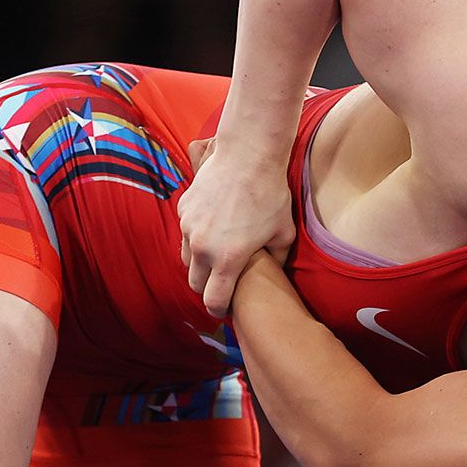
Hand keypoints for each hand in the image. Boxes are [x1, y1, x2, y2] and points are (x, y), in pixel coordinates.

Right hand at [177, 123, 297, 317]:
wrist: (248, 156)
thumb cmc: (271, 196)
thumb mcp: (283, 234)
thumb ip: (276, 261)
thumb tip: (271, 275)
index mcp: (227, 260)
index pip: (214, 300)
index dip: (219, 309)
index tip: (224, 310)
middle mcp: (202, 247)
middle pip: (195, 283)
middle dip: (206, 288)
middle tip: (220, 283)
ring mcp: (188, 227)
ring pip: (186, 258)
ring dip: (198, 263)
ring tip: (215, 255)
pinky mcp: (183, 210)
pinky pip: (185, 232)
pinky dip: (195, 235)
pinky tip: (213, 225)